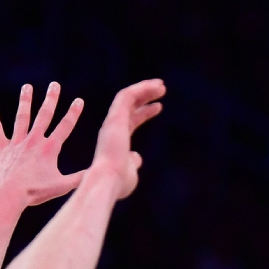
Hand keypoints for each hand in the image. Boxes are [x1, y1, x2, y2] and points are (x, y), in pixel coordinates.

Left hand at [0, 82, 84, 205]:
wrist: (8, 194)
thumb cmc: (34, 192)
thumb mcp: (61, 187)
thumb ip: (79, 178)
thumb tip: (96, 173)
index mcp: (49, 149)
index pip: (65, 127)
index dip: (73, 113)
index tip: (78, 100)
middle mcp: (33, 141)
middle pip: (44, 116)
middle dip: (50, 99)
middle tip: (54, 85)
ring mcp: (16, 143)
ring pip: (22, 117)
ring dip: (25, 101)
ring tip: (27, 87)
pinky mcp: (1, 148)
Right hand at [90, 79, 165, 199]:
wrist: (107, 181)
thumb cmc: (118, 182)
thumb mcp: (130, 172)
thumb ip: (133, 162)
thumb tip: (137, 158)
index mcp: (117, 140)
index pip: (131, 121)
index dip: (145, 113)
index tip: (159, 107)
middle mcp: (113, 128)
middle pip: (129, 106)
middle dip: (145, 96)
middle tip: (161, 89)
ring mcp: (113, 121)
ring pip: (128, 97)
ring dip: (145, 89)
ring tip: (161, 85)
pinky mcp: (115, 117)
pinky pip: (127, 96)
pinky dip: (141, 89)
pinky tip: (155, 86)